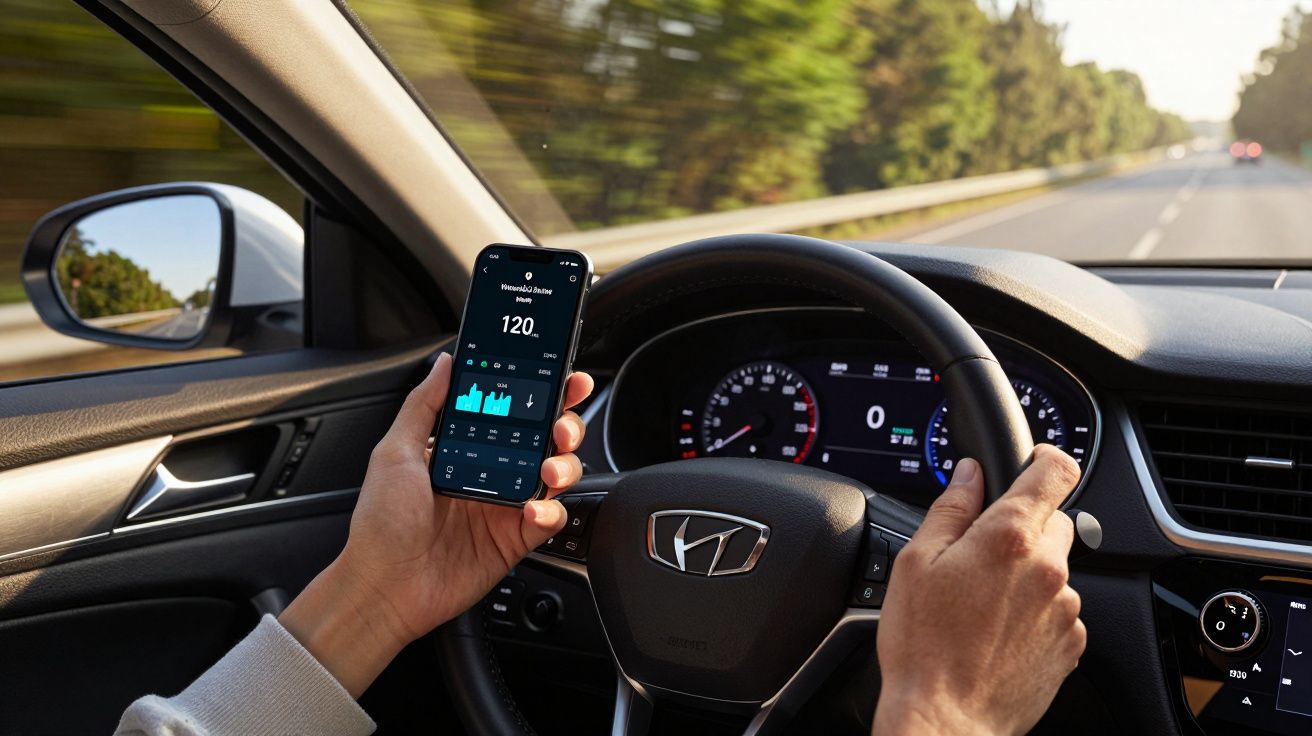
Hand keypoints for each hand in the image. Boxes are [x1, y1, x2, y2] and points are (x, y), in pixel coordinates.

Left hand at [280, 352, 592, 695]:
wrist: (384, 587)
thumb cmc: (381, 524)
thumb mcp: (395, 452)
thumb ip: (425, 404)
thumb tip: (445, 363)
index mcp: (464, 447)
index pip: (511, 410)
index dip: (541, 393)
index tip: (562, 379)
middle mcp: (490, 472)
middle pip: (545, 437)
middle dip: (564, 423)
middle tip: (561, 425)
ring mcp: (505, 505)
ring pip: (557, 473)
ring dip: (564, 463)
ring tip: (549, 467)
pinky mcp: (515, 538)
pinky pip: (550, 518)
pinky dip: (551, 511)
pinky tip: (533, 510)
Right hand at [872, 446, 1084, 735]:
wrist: (945, 719)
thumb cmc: (923, 647)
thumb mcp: (915, 562)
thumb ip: (950, 508)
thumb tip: (969, 474)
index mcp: (1008, 538)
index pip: (1055, 471)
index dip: (1044, 458)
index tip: (1032, 463)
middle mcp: (1048, 569)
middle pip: (1054, 521)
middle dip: (1023, 527)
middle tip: (981, 555)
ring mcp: (1065, 609)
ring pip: (1056, 568)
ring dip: (1029, 574)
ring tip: (982, 605)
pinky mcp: (1071, 644)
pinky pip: (1059, 610)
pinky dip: (1035, 612)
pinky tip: (997, 631)